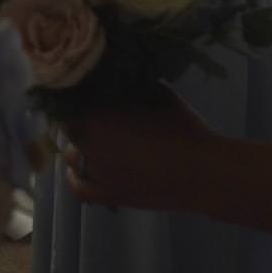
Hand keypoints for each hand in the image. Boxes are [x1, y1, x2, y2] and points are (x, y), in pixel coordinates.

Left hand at [62, 87, 213, 212]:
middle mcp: (90, 144)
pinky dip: (74, 178)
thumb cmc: (182, 128)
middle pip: (70, 127)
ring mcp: (97, 172)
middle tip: (94, 110)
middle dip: (79, 117)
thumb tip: (116, 77)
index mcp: (99, 116)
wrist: (201, 173)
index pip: (71, 101)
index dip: (76, 94)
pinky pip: (80, 189)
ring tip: (93, 137)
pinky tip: (75, 172)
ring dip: (78, 145)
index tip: (85, 89)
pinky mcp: (109, 195)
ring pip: (72, 155)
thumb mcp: (157, 93)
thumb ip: (130, 86)